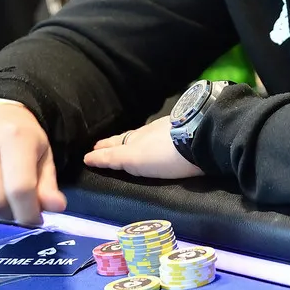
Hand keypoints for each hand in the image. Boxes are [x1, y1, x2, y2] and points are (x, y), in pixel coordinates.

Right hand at [83, 116, 203, 180]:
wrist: (201, 139)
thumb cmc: (164, 154)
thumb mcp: (134, 159)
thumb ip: (113, 157)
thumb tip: (89, 156)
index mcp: (136, 140)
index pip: (115, 145)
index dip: (102, 150)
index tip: (90, 152)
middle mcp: (150, 132)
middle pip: (128, 137)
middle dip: (115, 142)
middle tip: (102, 145)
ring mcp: (169, 130)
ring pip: (145, 135)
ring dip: (134, 139)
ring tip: (127, 143)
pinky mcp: (186, 133)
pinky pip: (162, 134)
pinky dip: (152, 138)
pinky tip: (158, 140)